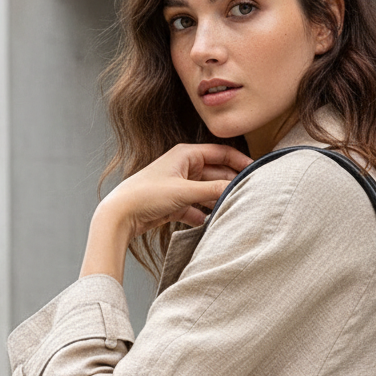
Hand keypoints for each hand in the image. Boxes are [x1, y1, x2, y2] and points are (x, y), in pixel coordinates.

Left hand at [80, 144, 252, 280]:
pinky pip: (196, 207)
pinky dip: (203, 214)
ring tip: (233, 209)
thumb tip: (236, 189)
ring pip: (206, 191)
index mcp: (185, 154)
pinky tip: (211, 223)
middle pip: (215, 173)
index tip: (255, 172)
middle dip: (230, 183)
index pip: (220, 153)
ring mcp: (178, 186)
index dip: (239, 161)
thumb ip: (213, 190)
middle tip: (249, 194)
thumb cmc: (147, 195)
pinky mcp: (173, 203)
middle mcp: (182, 167)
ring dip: (217, 200)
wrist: (120, 215)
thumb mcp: (185, 191)